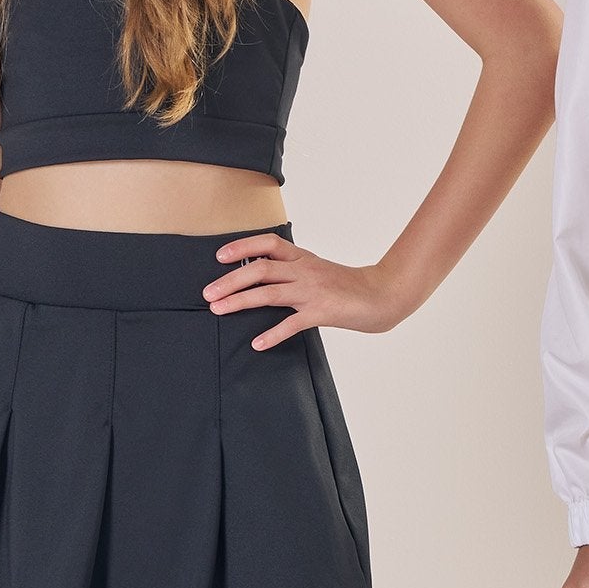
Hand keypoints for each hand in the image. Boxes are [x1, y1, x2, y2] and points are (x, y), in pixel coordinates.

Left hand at [201, 233, 407, 349]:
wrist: (381, 295)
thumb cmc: (348, 286)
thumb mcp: (317, 270)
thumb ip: (293, 271)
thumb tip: (262, 276)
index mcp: (303, 258)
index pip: (268, 244)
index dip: (242, 247)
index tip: (220, 256)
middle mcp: (304, 271)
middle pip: (260, 269)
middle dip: (230, 280)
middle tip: (208, 293)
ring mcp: (312, 291)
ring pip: (269, 293)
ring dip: (240, 301)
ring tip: (218, 310)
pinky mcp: (321, 312)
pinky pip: (292, 323)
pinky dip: (273, 334)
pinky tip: (258, 343)